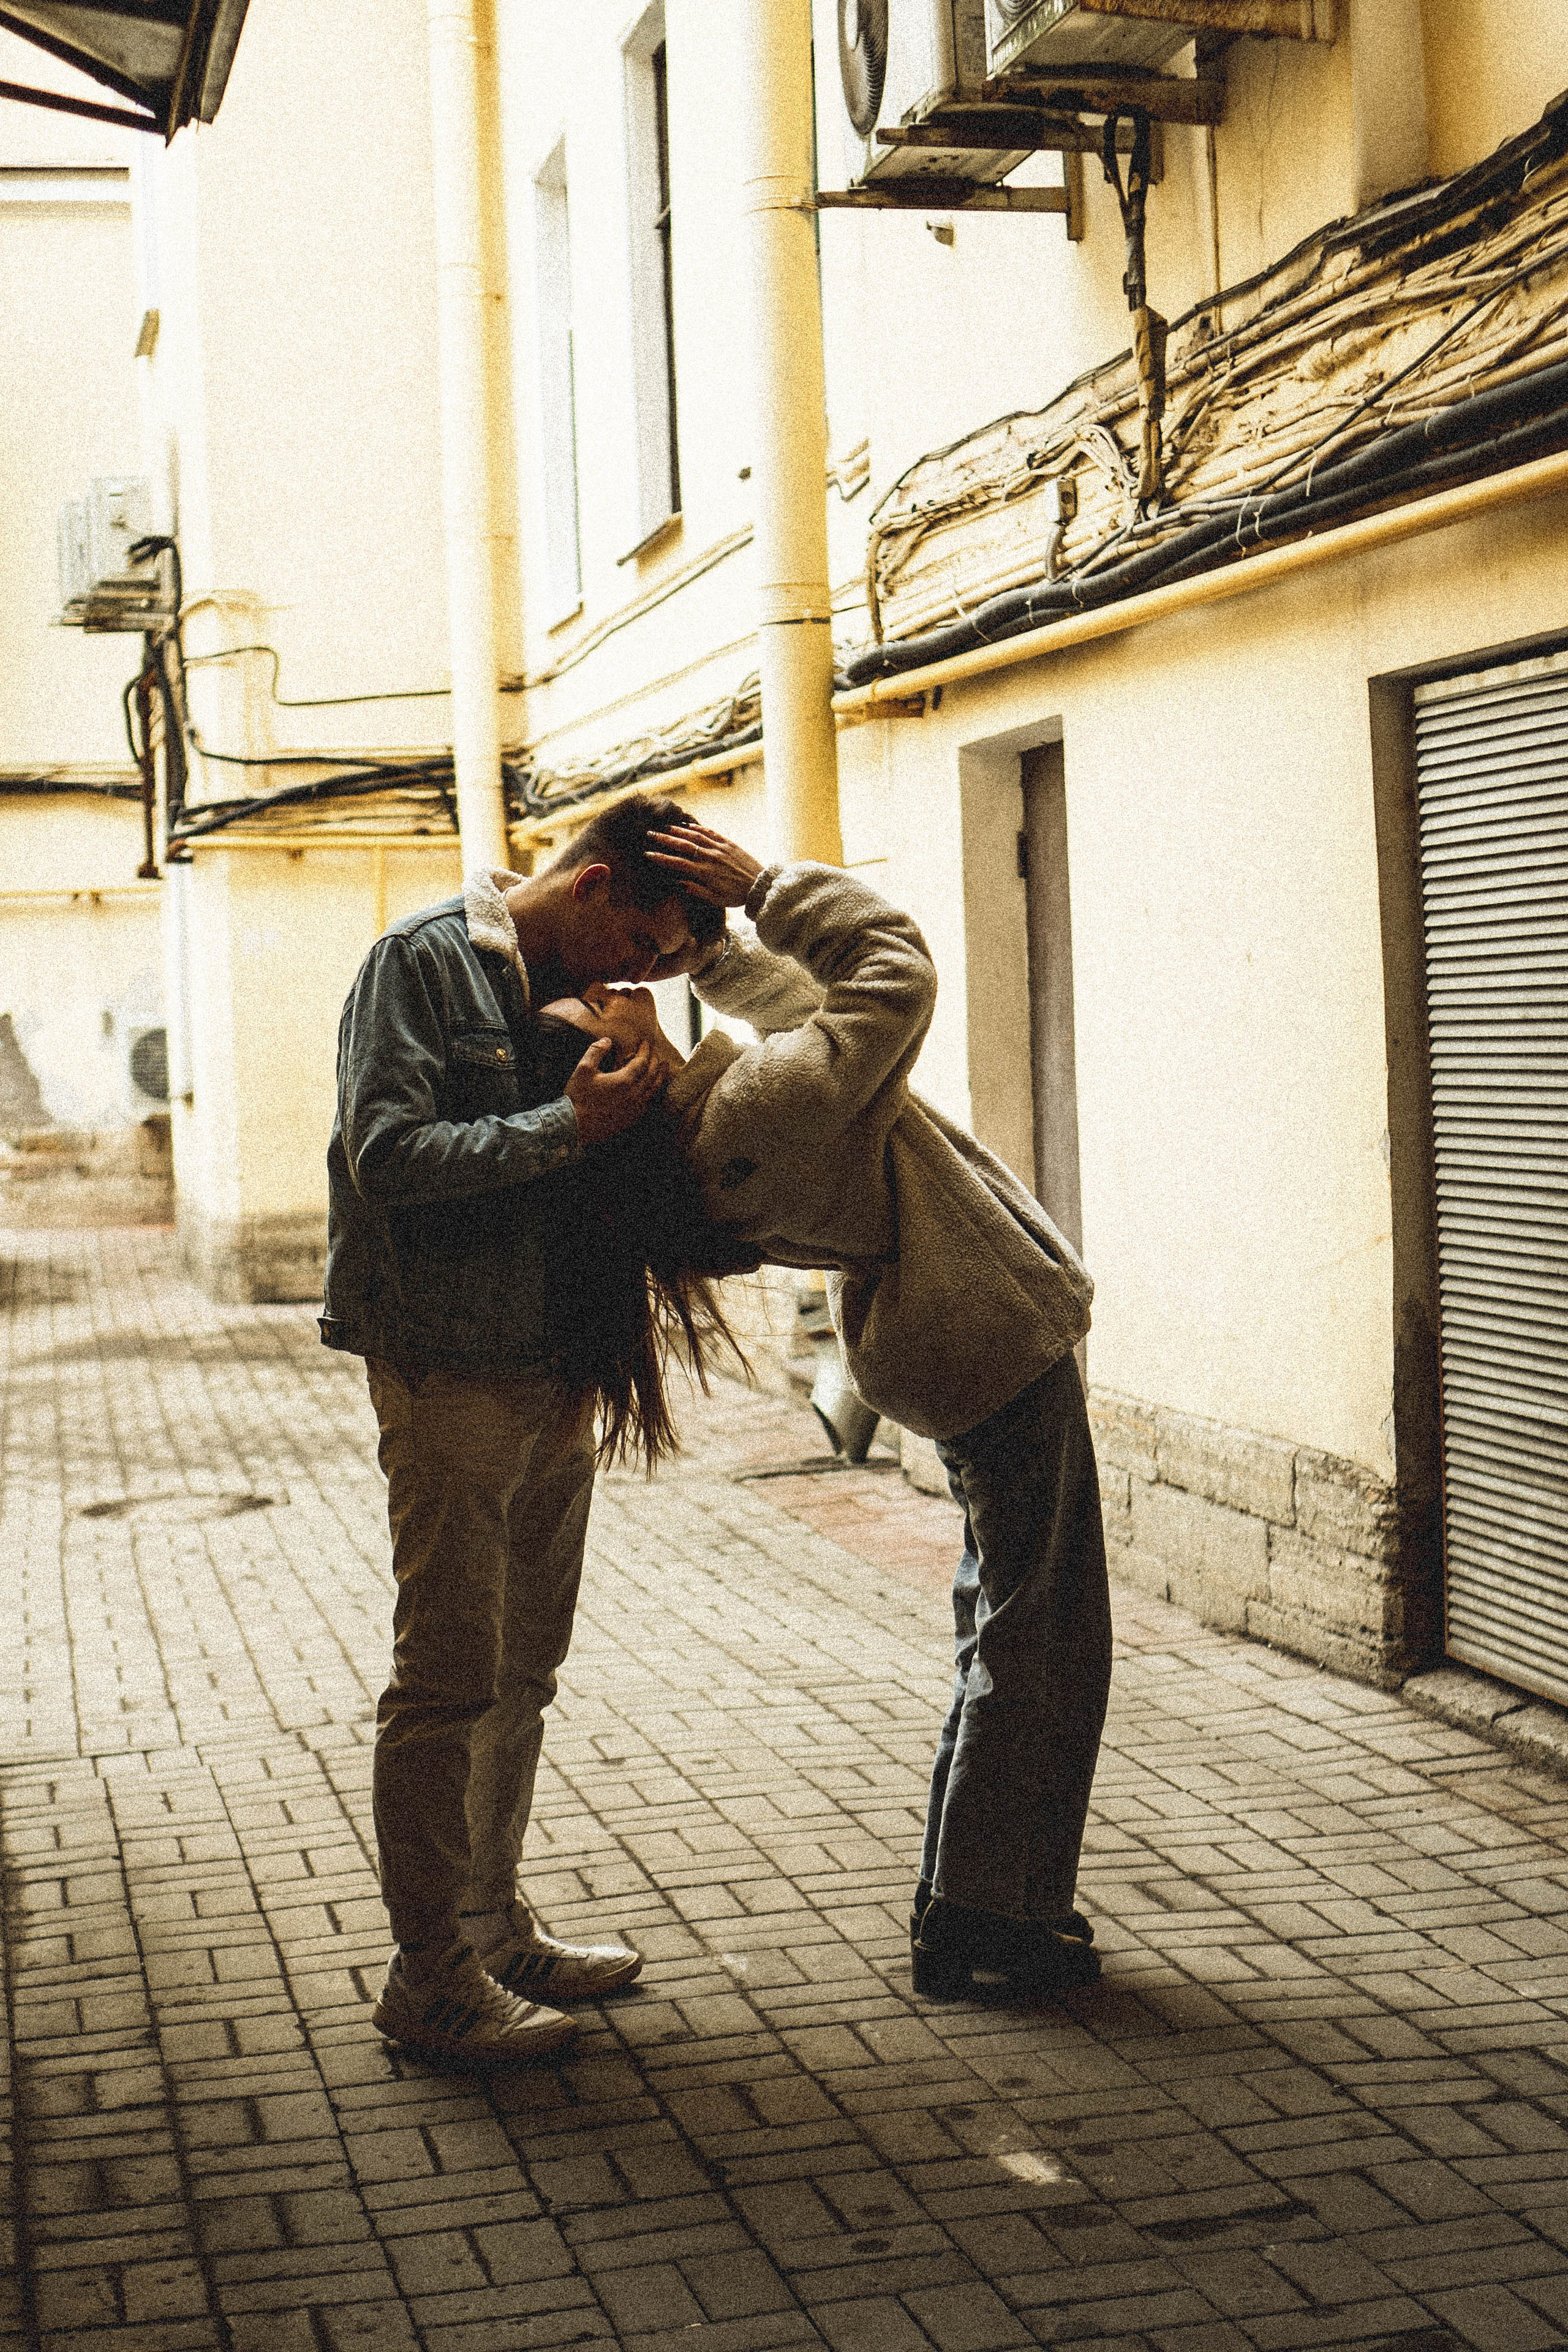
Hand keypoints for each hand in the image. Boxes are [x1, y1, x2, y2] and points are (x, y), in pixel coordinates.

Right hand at [562, 1035, 661, 1144]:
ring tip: (664, 1067)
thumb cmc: (578, 1097)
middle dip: (655, 1061)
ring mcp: (634, 1108)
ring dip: (660, 1076)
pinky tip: (653, 1089)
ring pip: (654, 1089)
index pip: (642, 1061)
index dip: (645, 1050)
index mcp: (624, 1080)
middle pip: (652, 1074)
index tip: (645, 1042)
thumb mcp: (583, 1069)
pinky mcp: (631, 1118)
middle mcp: (634, 1094)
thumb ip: (596, 1051)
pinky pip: (649, 1103)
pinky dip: (654, 1092)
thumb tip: (608, 1040)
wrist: (574, 1125)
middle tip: (655, 1052)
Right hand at [645, 819, 762, 908]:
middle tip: (650, 834)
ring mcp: (720, 848)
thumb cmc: (737, 896)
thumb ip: (696, 890)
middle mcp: (710, 857)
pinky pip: (711, 832)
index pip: (678, 863)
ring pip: (696, 835)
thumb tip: (678, 883)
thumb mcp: (716, 899)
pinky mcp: (729, 844)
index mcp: (705, 873)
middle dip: (664, 839)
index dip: (662, 858)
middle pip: (683, 845)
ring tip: (666, 827)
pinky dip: (698, 827)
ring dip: (679, 830)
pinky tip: (689, 825)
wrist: (760, 886)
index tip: (648, 854)